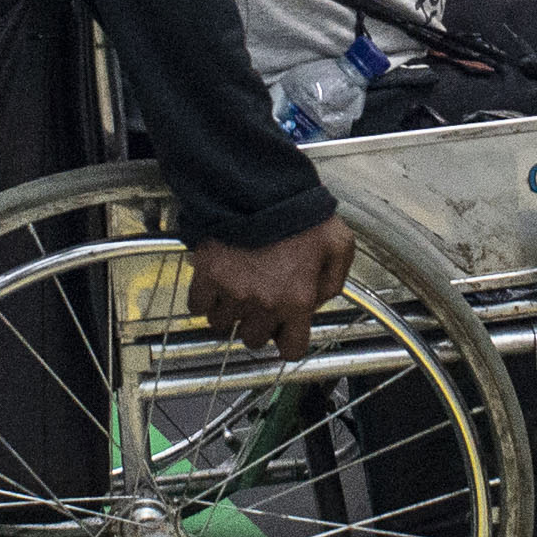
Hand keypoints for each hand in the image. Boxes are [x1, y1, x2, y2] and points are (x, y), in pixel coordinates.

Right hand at [189, 214, 356, 358]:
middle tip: (260, 302)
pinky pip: (198, 307)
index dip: (288, 341)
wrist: (261, 187)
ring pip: (223, 326)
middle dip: (258, 325)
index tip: (284, 331)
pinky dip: (204, 300)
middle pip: (253, 340)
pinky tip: (214, 285)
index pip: (291, 349)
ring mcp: (233, 293)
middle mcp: (264, 304)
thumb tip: (320, 300)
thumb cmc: (301, 214)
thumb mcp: (338, 244)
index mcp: (297, 300)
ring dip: (229, 313)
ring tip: (236, 291)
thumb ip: (334, 280)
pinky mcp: (208, 277)